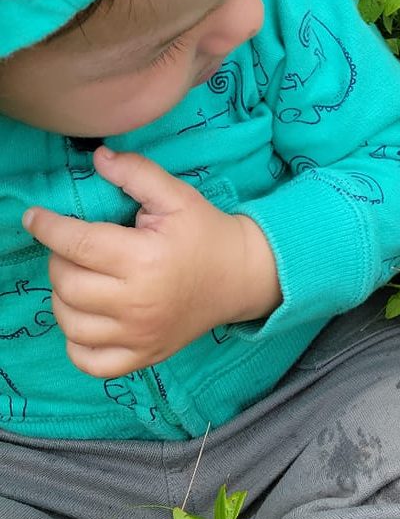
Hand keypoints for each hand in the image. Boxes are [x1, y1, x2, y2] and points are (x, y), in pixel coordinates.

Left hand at [22, 147, 281, 379]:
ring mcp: (139, 334)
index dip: (48, 227)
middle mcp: (137, 302)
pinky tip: (87, 318)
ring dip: (63, 297)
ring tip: (81, 279)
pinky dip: (76, 343)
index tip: (35, 217)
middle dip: (59, 260)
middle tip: (75, 248)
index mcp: (144, 259)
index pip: (76, 244)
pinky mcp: (143, 356)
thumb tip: (98, 157)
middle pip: (66, 283)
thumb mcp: (178, 197)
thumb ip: (137, 174)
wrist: (244, 276)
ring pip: (70, 322)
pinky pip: (88, 361)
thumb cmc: (207, 234)